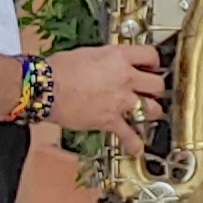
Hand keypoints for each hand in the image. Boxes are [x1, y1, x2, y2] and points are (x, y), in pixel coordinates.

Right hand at [48, 41, 166, 138]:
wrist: (46, 88)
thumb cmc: (59, 69)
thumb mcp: (89, 53)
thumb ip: (108, 59)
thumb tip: (112, 63)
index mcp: (119, 57)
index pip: (151, 55)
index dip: (154, 61)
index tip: (152, 66)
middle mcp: (125, 78)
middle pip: (157, 84)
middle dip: (155, 88)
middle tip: (151, 90)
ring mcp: (120, 101)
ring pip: (152, 109)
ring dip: (151, 111)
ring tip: (148, 112)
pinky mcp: (110, 121)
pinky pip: (129, 135)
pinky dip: (134, 144)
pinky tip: (137, 148)